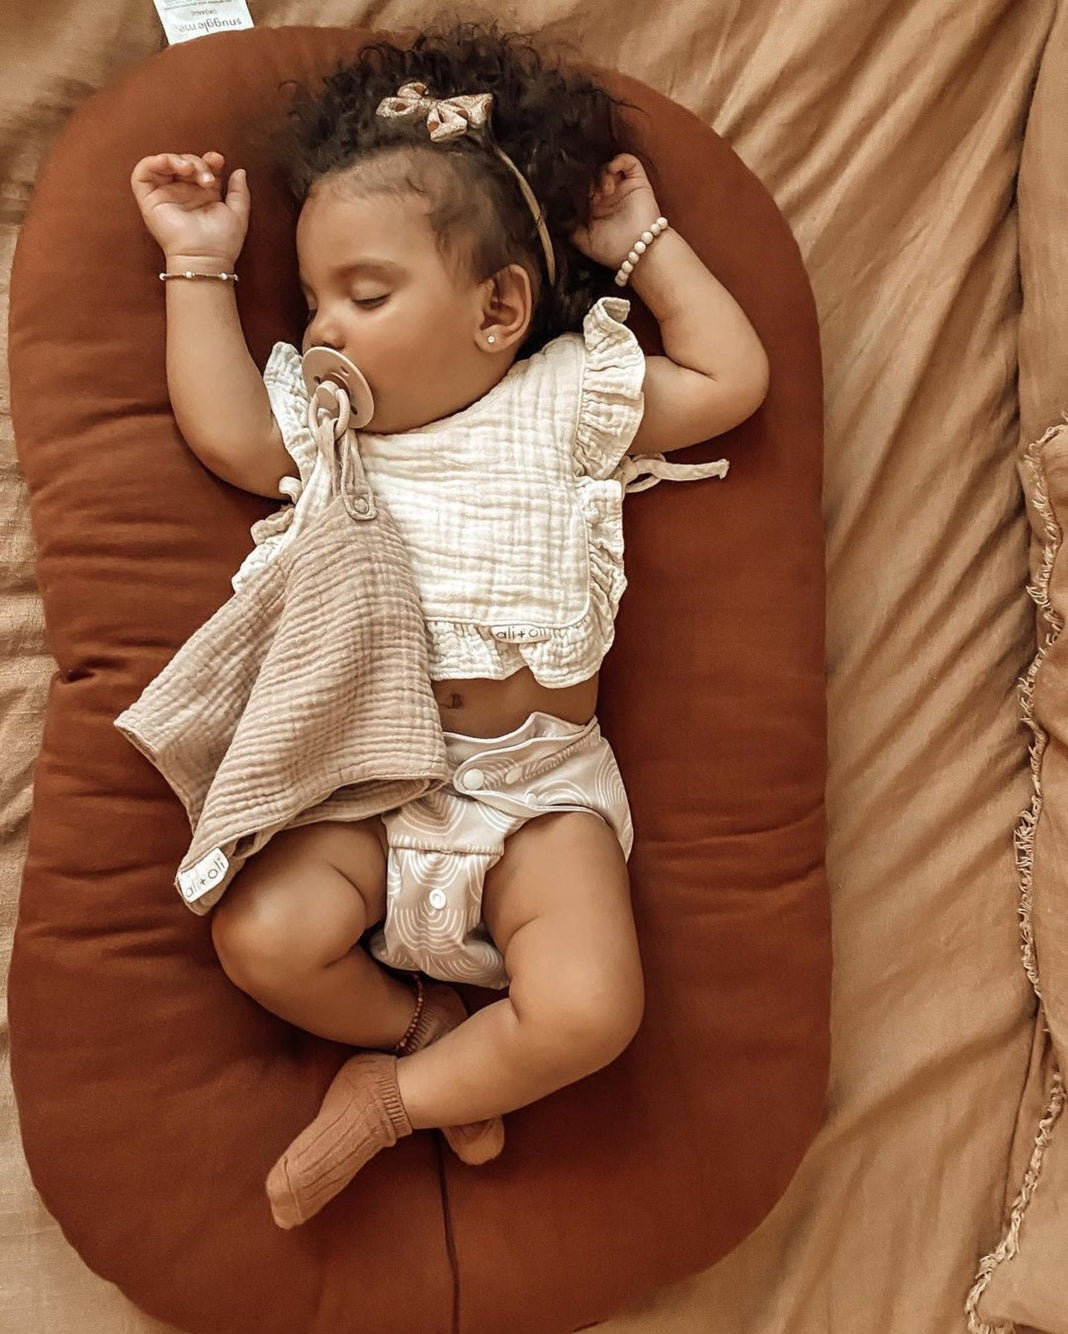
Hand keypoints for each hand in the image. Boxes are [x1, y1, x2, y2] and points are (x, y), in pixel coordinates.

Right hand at [130, 152, 248, 265]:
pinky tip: (169, 163)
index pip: (201, 167)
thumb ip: (239, 191)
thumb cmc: (221, 243)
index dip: (208, 160)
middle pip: (184, 162)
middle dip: (197, 162)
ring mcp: (165, 196)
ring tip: (190, 170)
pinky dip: (152, 162)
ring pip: (164, 163)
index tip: (218, 161)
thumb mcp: (237, 213)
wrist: (206, 257)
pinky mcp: (149, 201)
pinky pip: (141, 174)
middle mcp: (182, 194)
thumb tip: (239, 170)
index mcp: (201, 195)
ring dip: (178, 159)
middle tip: (207, 179)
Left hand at [569, 153, 662, 269]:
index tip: (572, 196)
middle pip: (591, 174)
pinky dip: (617, 160)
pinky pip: (628, 160)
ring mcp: (622, 187)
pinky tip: (611, 172)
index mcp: (594, 208)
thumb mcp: (584, 241)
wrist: (637, 252)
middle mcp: (607, 196)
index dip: (575, 187)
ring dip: (601, 174)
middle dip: (586, 181)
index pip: (580, 187)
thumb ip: (569, 228)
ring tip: (603, 192)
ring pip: (607, 166)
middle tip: (588, 196)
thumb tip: (556, 216)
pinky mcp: (637, 181)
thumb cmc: (613, 250)